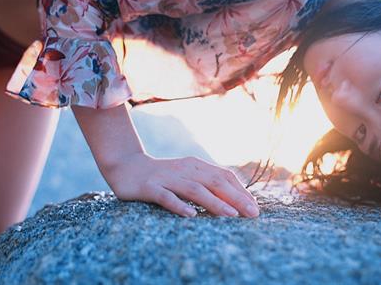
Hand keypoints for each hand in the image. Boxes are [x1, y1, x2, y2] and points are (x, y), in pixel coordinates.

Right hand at [104, 152, 259, 217]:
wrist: (126, 166)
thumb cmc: (162, 176)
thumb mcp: (186, 176)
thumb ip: (206, 184)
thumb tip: (234, 201)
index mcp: (195, 166)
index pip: (223, 176)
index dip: (241, 191)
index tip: (255, 207)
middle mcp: (184, 170)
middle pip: (214, 182)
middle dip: (235, 198)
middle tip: (252, 214)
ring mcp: (166, 178)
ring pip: (194, 190)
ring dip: (214, 202)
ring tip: (230, 215)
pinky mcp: (149, 188)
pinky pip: (166, 197)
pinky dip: (179, 205)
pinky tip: (190, 215)